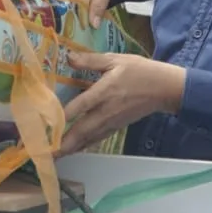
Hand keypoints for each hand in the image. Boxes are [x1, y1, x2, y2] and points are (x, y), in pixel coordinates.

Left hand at [60, 52, 184, 154]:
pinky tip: (74, 149)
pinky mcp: (116, 127)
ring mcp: (111, 122)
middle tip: (47, 153)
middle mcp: (106, 111)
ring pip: (88, 138)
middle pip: (82, 130)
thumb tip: (68, 56)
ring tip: (55, 156)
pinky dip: (84, 145)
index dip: (64, 116)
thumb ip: (90, 59)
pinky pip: (97, 138)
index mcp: (105, 91)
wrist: (164, 89)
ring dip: (71, 148)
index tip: (48, 126)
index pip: (81, 105)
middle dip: (64, 143)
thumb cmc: (140, 71)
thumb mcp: (115, 60)